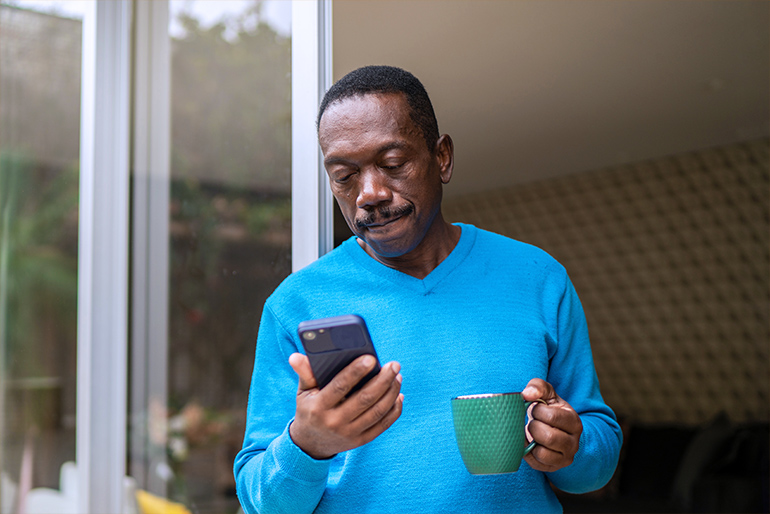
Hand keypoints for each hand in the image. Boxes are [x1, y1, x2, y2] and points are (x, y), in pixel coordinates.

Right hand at [288, 353, 403, 459]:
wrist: (310, 444)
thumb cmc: (309, 409)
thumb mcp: (303, 392)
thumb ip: (304, 373)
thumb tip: (296, 356)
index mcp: (319, 407)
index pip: (340, 386)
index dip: (356, 371)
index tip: (371, 358)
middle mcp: (335, 422)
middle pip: (365, 399)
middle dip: (383, 380)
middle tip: (394, 364)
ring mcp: (350, 433)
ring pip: (377, 411)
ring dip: (391, 392)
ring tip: (397, 376)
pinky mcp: (361, 441)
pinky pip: (383, 424)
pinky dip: (394, 410)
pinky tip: (399, 395)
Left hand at [521, 378, 582, 471]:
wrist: (555, 429)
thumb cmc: (549, 409)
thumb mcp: (547, 394)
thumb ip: (538, 387)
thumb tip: (527, 394)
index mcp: (574, 422)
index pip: (552, 417)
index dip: (538, 411)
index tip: (536, 408)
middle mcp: (573, 443)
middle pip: (548, 437)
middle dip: (534, 427)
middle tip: (532, 422)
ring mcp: (565, 458)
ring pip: (543, 454)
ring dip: (531, 441)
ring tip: (531, 433)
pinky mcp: (553, 468)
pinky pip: (536, 463)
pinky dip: (528, 453)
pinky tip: (529, 443)